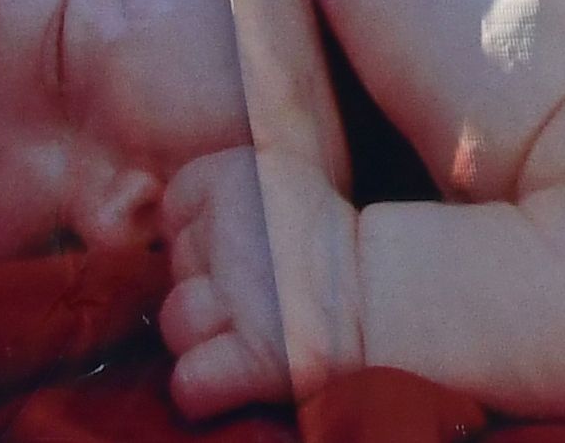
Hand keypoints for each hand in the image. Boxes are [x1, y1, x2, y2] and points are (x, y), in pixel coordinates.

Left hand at [161, 144, 362, 416]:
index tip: (237, 249)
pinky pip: (190, 382)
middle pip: (175, 269)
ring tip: (257, 331)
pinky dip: (207, 389)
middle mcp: (232, 227)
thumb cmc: (342, 247)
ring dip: (206, 337)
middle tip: (259, 292)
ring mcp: (241, 293)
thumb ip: (237, 189)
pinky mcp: (256, 355)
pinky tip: (242, 375)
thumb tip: (167, 206)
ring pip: (176, 324)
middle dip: (206, 288)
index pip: (176, 206)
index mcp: (239, 175)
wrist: (397, 295)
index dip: (199, 235)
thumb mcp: (288, 184)